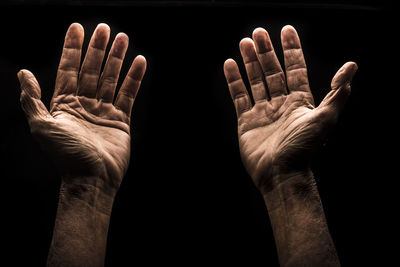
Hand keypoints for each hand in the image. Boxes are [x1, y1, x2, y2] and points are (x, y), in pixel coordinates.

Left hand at [18, 23, 145, 195]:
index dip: (72, 49)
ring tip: (123, 38)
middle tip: (105, 28)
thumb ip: (32, 99)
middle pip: (92, 70)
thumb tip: (23, 73)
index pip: (69, 69)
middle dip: (98, 49)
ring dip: (117, 59)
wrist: (92, 178)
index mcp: (64, 104)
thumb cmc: (66, 155)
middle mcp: (84, 104)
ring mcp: (103, 111)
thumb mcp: (42, 126)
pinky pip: (128, 94)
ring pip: (111, 79)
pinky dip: (134, 78)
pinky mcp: (121, 120)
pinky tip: (139, 62)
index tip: (77, 28)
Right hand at [224, 25, 356, 193]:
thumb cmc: (304, 148)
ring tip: (245, 42)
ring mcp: (263, 112)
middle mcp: (281, 104)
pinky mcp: (247, 121)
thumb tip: (352, 66)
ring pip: (255, 80)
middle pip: (272, 71)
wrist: (281, 174)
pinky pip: (240, 96)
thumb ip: (336, 92)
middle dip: (266, 52)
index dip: (291, 50)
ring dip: (250, 61)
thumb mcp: (325, 118)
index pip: (295, 68)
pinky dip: (235, 81)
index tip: (286, 30)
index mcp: (300, 101)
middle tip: (258, 32)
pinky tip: (230, 64)